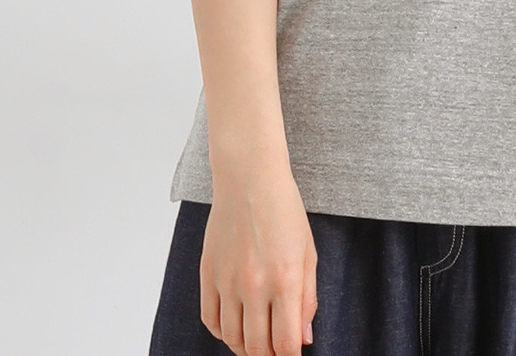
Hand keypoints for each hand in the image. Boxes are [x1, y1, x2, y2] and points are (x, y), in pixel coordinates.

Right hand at [200, 163, 318, 354]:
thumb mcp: (308, 252)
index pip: (285, 343)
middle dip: (269, 355)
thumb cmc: (284, 211)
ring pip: (232, 338)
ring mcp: (227, 281)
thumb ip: (308, 299)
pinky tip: (234, 326)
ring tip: (256, 341)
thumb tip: (303, 340)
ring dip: (245, 347)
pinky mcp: (208, 274)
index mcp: (286, 279)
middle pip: (257, 348)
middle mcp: (254, 285)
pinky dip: (221, 332)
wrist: (249, 178)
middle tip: (275, 348)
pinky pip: (210, 319)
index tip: (292, 354)